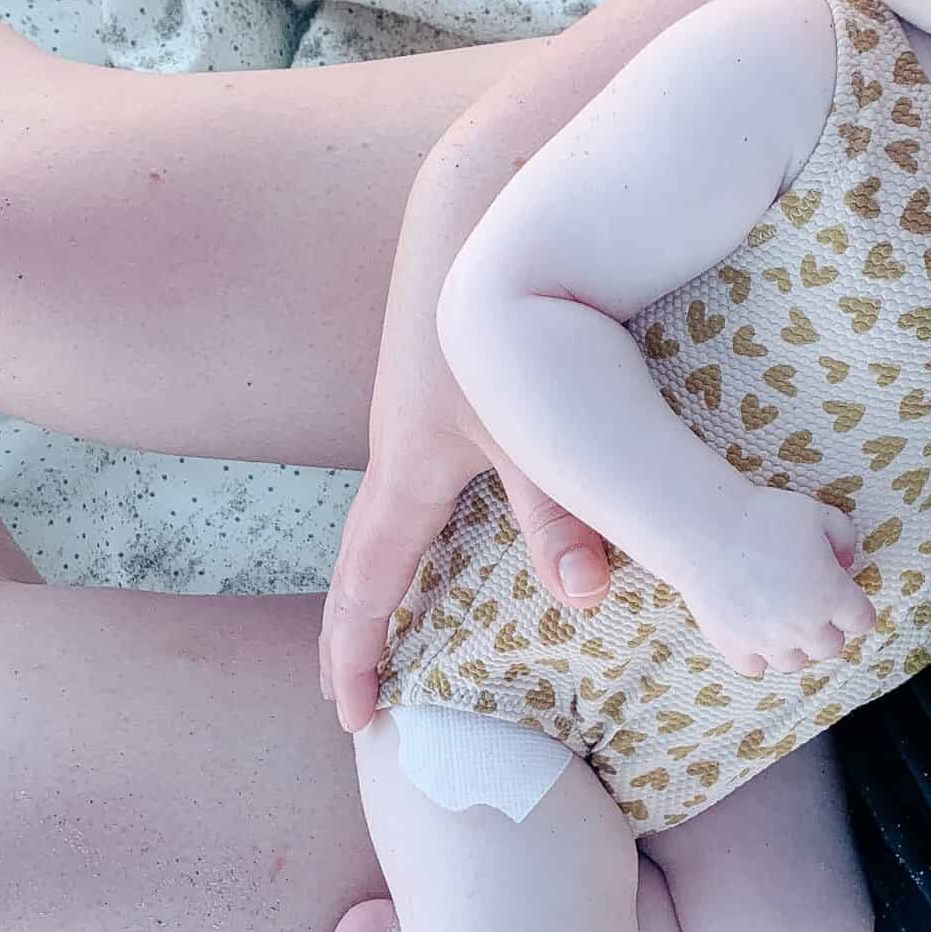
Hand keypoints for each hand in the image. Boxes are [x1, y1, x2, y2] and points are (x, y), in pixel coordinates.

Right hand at [318, 171, 615, 735]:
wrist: (476, 212)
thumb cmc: (499, 313)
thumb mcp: (534, 424)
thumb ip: (559, 511)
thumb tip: (582, 602)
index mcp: (407, 472)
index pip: (368, 589)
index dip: (357, 657)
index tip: (354, 719)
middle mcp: (397, 455)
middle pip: (361, 565)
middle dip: (354, 635)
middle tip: (348, 701)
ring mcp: (412, 424)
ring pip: (387, 526)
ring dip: (382, 585)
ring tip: (389, 636)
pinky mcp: (437, 399)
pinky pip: (416, 491)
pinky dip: (417, 538)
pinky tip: (446, 543)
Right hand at [665, 485, 877, 677]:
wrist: (705, 531)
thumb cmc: (763, 517)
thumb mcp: (817, 513)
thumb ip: (844, 537)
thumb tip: (847, 562)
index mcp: (831, 595)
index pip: (862, 620)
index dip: (855, 608)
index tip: (843, 599)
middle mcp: (804, 626)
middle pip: (831, 648)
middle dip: (826, 629)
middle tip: (810, 607)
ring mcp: (768, 641)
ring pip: (794, 663)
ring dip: (794, 646)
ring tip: (781, 624)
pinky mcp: (734, 647)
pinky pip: (754, 668)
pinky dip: (757, 656)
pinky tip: (752, 634)